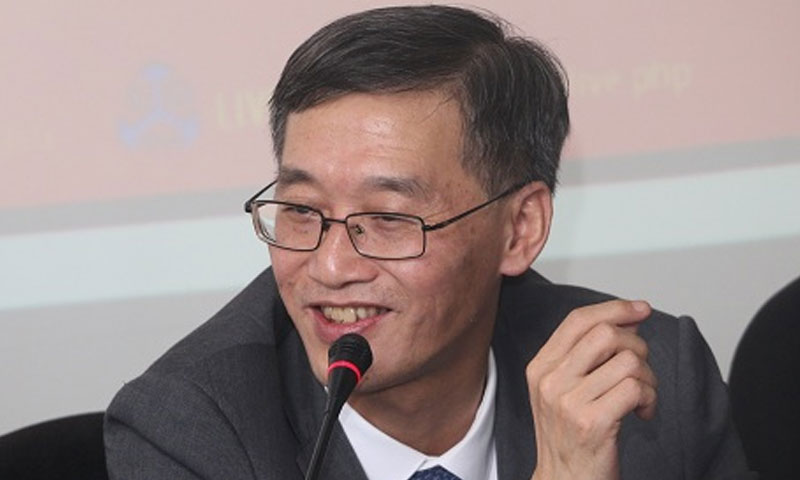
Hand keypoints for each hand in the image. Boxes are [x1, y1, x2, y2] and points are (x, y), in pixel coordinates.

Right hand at [526, 300, 657, 479]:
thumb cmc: (570, 436)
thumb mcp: (566, 389)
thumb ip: (589, 354)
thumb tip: (628, 319)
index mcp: (540, 368)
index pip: (578, 321)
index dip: (614, 309)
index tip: (640, 309)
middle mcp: (550, 381)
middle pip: (605, 334)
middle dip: (636, 346)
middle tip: (640, 369)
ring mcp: (569, 403)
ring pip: (627, 362)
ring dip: (648, 378)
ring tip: (641, 396)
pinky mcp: (593, 423)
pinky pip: (636, 389)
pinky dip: (650, 399)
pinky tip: (642, 412)